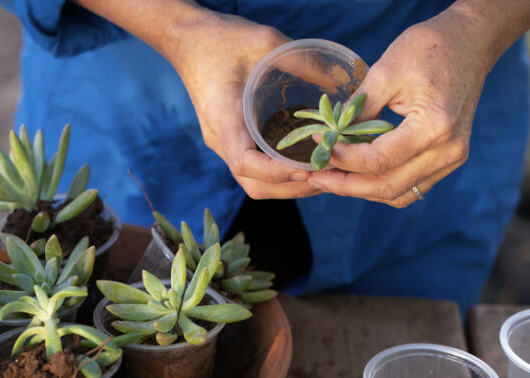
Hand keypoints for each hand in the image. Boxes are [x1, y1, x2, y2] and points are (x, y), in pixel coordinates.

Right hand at [162, 12, 321, 199]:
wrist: (190, 41)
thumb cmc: (222, 39)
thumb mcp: (264, 41)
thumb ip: (301, 61)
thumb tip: (340, 82)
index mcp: (224, 118)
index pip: (244, 163)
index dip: (277, 172)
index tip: (308, 166)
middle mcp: (221, 139)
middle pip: (253, 184)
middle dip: (291, 187)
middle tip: (327, 175)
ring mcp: (224, 143)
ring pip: (254, 181)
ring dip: (287, 185)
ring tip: (322, 173)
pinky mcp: (231, 140)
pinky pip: (254, 168)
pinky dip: (280, 173)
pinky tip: (305, 160)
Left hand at [308, 11, 492, 206]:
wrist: (469, 43)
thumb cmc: (428, 49)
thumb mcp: (386, 71)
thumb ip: (358, 110)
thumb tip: (330, 138)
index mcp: (435, 126)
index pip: (380, 160)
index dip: (344, 158)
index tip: (318, 146)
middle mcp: (448, 151)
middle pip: (388, 186)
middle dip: (346, 185)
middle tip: (315, 176)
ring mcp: (452, 159)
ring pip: (398, 193)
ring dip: (361, 191)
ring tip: (331, 179)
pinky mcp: (448, 160)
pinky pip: (409, 187)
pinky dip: (381, 185)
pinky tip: (355, 176)